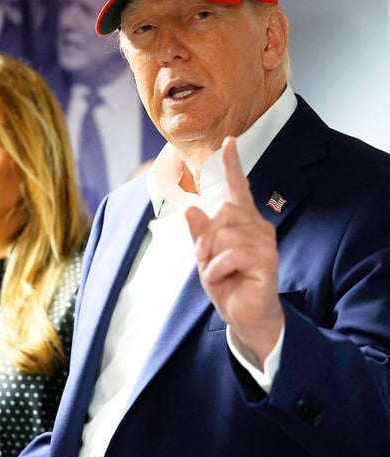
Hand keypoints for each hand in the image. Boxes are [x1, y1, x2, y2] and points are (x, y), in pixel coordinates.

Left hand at [185, 137, 283, 367]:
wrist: (244, 315)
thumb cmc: (228, 283)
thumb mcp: (205, 256)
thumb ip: (199, 232)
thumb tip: (191, 208)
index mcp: (242, 221)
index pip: (238, 188)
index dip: (233, 165)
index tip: (228, 141)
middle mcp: (257, 225)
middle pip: (219, 213)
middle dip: (204, 239)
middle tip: (206, 261)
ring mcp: (264, 240)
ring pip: (222, 234)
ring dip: (211, 258)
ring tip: (222, 272)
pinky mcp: (266, 258)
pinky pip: (229, 254)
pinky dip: (218, 270)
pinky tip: (228, 279)